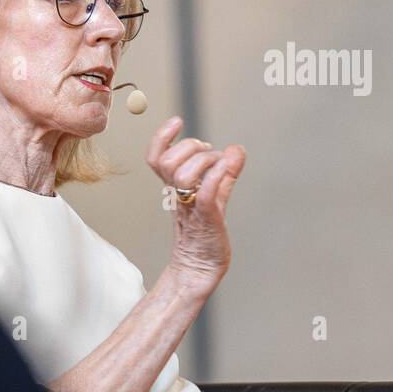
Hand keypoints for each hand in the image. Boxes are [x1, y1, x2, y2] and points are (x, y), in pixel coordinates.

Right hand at [147, 116, 245, 288]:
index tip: (177, 122)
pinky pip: (207, 193)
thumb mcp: (214, 198)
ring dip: (205, 160)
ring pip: (184, 174)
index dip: (161, 137)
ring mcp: (191, 207)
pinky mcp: (206, 220)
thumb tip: (236, 149)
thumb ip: (225, 174)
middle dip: (190, 147)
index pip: (156, 158)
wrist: (200, 269)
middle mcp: (178, 195)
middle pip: (168, 162)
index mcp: (174, 188)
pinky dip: (218, 174)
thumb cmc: (204, 235)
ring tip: (219, 164)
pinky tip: (229, 167)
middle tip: (208, 151)